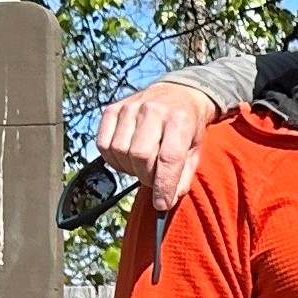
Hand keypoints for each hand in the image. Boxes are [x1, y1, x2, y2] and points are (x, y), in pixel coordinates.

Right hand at [97, 81, 223, 212]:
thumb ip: (183, 178)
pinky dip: (113, 159)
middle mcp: (153, 110)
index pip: (168, 159)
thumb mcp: (194, 151)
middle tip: (153, 180)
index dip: (163, 186)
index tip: (161, 204)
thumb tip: (165, 202)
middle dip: (146, 177)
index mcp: (180, 121)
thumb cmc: (187, 128)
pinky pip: (103, 143)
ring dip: (130, 169)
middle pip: (140, 155)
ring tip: (142, 167)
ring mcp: (130, 107)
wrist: (177, 93)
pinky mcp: (112, 109)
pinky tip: (126, 158)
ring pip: (120, 150)